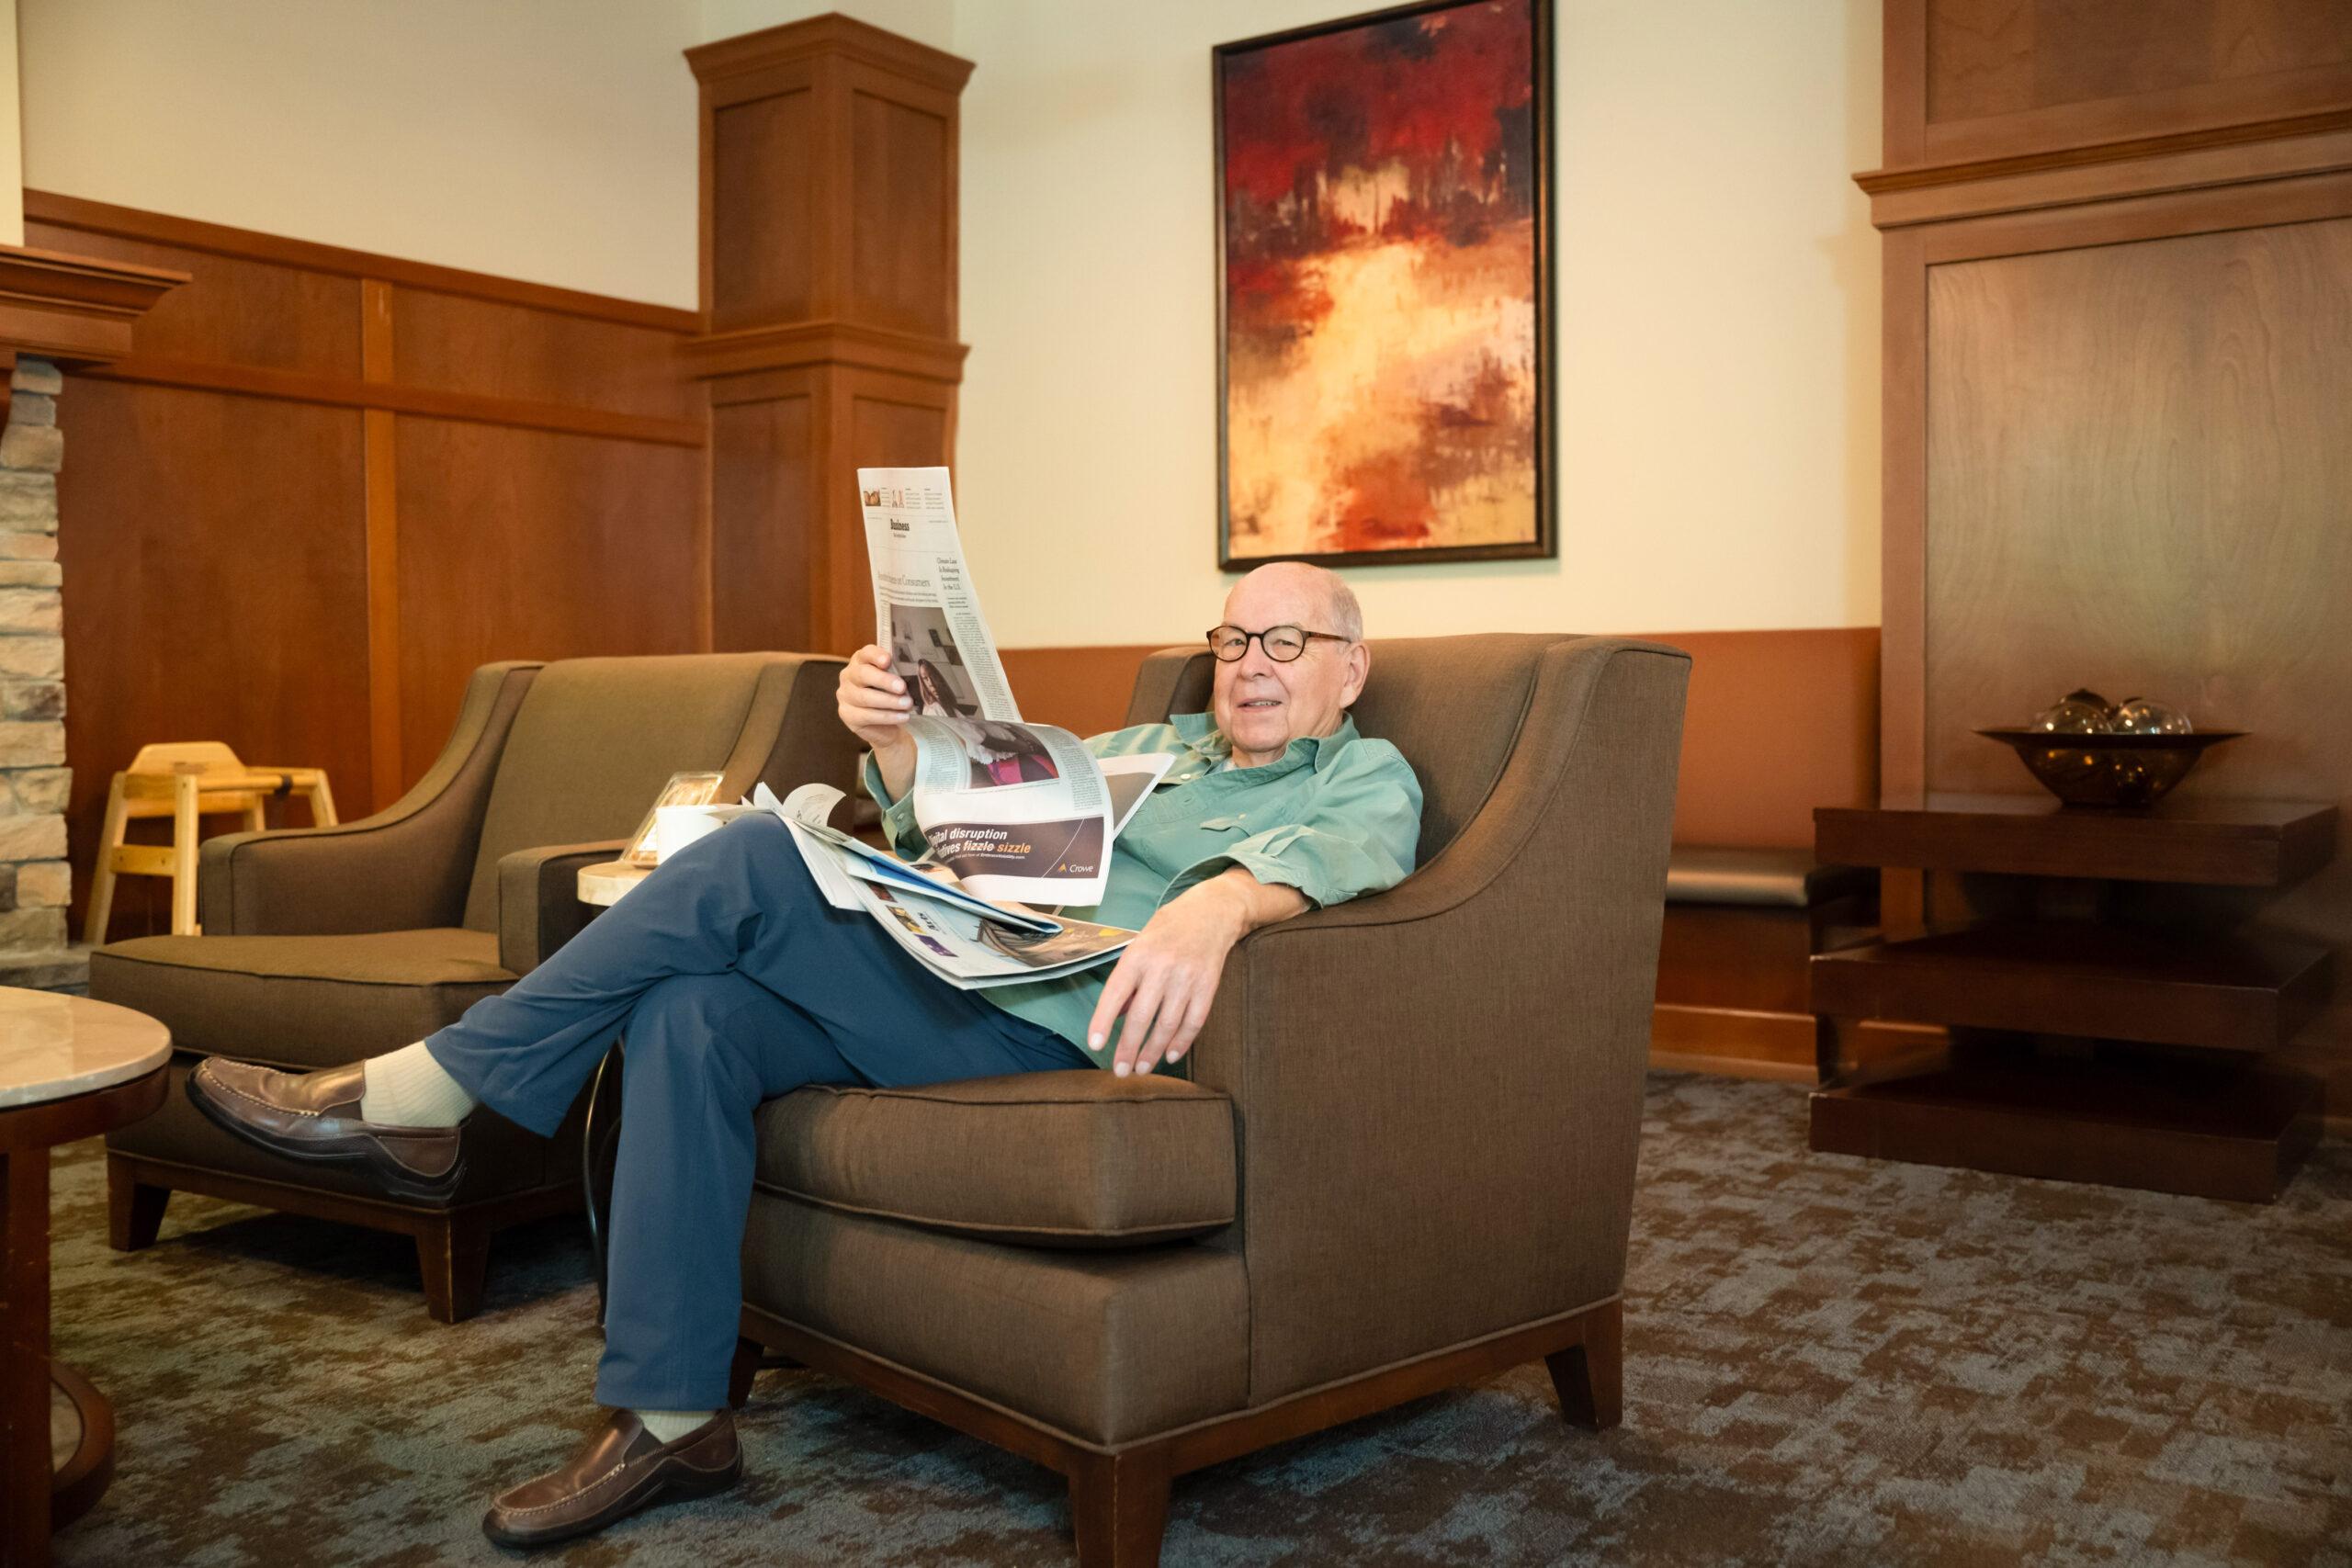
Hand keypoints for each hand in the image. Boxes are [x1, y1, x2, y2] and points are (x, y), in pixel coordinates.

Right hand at [837, 645, 916, 791]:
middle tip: (902, 688)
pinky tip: (900, 717)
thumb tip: (918, 666)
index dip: (873, 655)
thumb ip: (900, 673)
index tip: (888, 658)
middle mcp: (848, 678)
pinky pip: (863, 716)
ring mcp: (845, 697)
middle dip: (884, 682)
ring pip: (862, 697)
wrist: (893, 726)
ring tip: (906, 705)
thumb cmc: (898, 699)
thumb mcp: (900, 684)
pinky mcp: (847, 715)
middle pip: (861, 675)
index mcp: (860, 663)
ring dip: (886, 701)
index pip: (863, 654)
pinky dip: (884, 716)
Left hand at [1088, 879, 1248, 1076]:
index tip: (1095, 1045)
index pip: (1115, 993)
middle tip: (1120, 1071)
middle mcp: (1162, 967)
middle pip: (1141, 1016)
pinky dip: (1181, 1042)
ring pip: (1167, 1024)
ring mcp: (1187, 977)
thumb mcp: (1140, 944)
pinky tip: (1170, 1056)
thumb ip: (1128, 980)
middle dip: (1128, 1048)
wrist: (1212, 912)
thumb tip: (1114, 1017)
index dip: (1103, 1020)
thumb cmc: (1169, 929)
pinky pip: (1193, 1021)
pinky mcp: (1208, 986)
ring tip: (1141, 1069)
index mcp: (1139, 955)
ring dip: (1153, 1051)